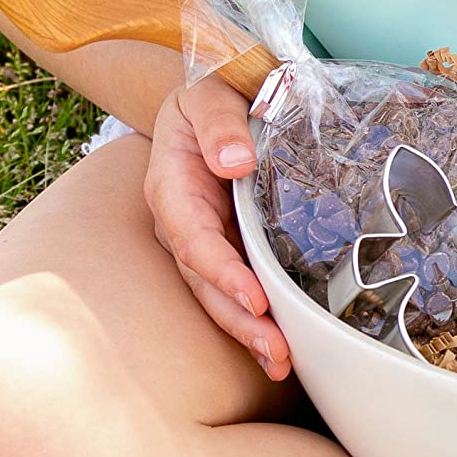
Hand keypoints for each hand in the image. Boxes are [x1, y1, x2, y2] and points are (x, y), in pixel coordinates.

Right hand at [145, 79, 289, 378]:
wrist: (212, 98)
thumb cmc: (211, 94)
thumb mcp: (209, 95)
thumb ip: (221, 122)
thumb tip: (234, 161)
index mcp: (173, 189)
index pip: (194, 239)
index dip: (223, 272)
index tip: (255, 296)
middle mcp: (183, 224)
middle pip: (206, 282)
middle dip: (240, 320)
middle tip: (277, 351)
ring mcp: (205, 240)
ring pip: (219, 295)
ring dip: (250, 332)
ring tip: (282, 362)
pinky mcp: (229, 246)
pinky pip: (238, 288)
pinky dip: (258, 320)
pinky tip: (284, 349)